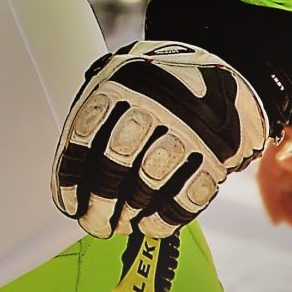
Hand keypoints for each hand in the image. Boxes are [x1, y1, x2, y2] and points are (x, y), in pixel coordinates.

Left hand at [53, 40, 272, 238]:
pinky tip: (151, 224)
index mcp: (122, 84)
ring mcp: (187, 129)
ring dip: (131, 211)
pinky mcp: (218, 154)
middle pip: (116, 160)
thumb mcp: (120, 77)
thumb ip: (96, 115)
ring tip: (122, 223)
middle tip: (95, 222)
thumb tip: (71, 173)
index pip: (86, 135)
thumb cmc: (157, 84)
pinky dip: (166, 217)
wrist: (223, 67)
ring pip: (150, 179)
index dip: (71, 176)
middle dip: (100, 200)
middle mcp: (153, 104)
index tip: (69, 202)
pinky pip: (188, 194)